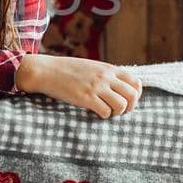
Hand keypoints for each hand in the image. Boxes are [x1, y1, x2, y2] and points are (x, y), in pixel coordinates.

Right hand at [15, 54, 141, 118]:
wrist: (46, 70)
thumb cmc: (67, 70)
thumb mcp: (91, 66)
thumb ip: (105, 74)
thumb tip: (118, 86)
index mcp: (108, 68)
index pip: (135, 82)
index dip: (135, 95)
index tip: (127, 100)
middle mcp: (106, 77)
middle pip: (132, 95)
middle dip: (130, 107)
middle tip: (120, 111)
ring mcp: (96, 87)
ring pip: (122, 105)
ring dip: (117, 113)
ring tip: (108, 112)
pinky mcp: (86, 98)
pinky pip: (106, 112)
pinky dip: (104, 116)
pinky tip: (96, 113)